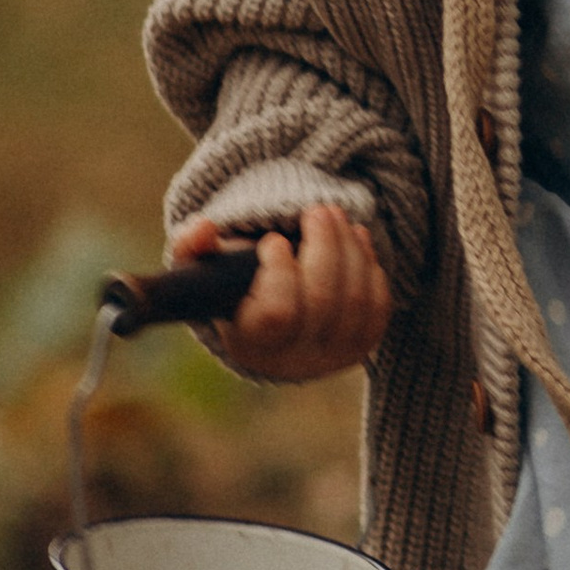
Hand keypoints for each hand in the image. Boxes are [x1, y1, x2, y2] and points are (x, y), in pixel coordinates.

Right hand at [173, 200, 391, 384]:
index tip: (272, 241)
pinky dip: (370, 266)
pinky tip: (355, 240)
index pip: (279, 314)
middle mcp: (295, 358)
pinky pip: (378, 306)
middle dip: (325, 246)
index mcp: (252, 343)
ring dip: (350, 249)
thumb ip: (191, 246)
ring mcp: (333, 355)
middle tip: (318, 210)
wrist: (269, 326)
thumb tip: (203, 228)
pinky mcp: (362, 346)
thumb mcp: (202, 270)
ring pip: (356, 300)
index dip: (280, 271)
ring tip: (335, 216)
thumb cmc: (231, 290)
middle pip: (324, 300)